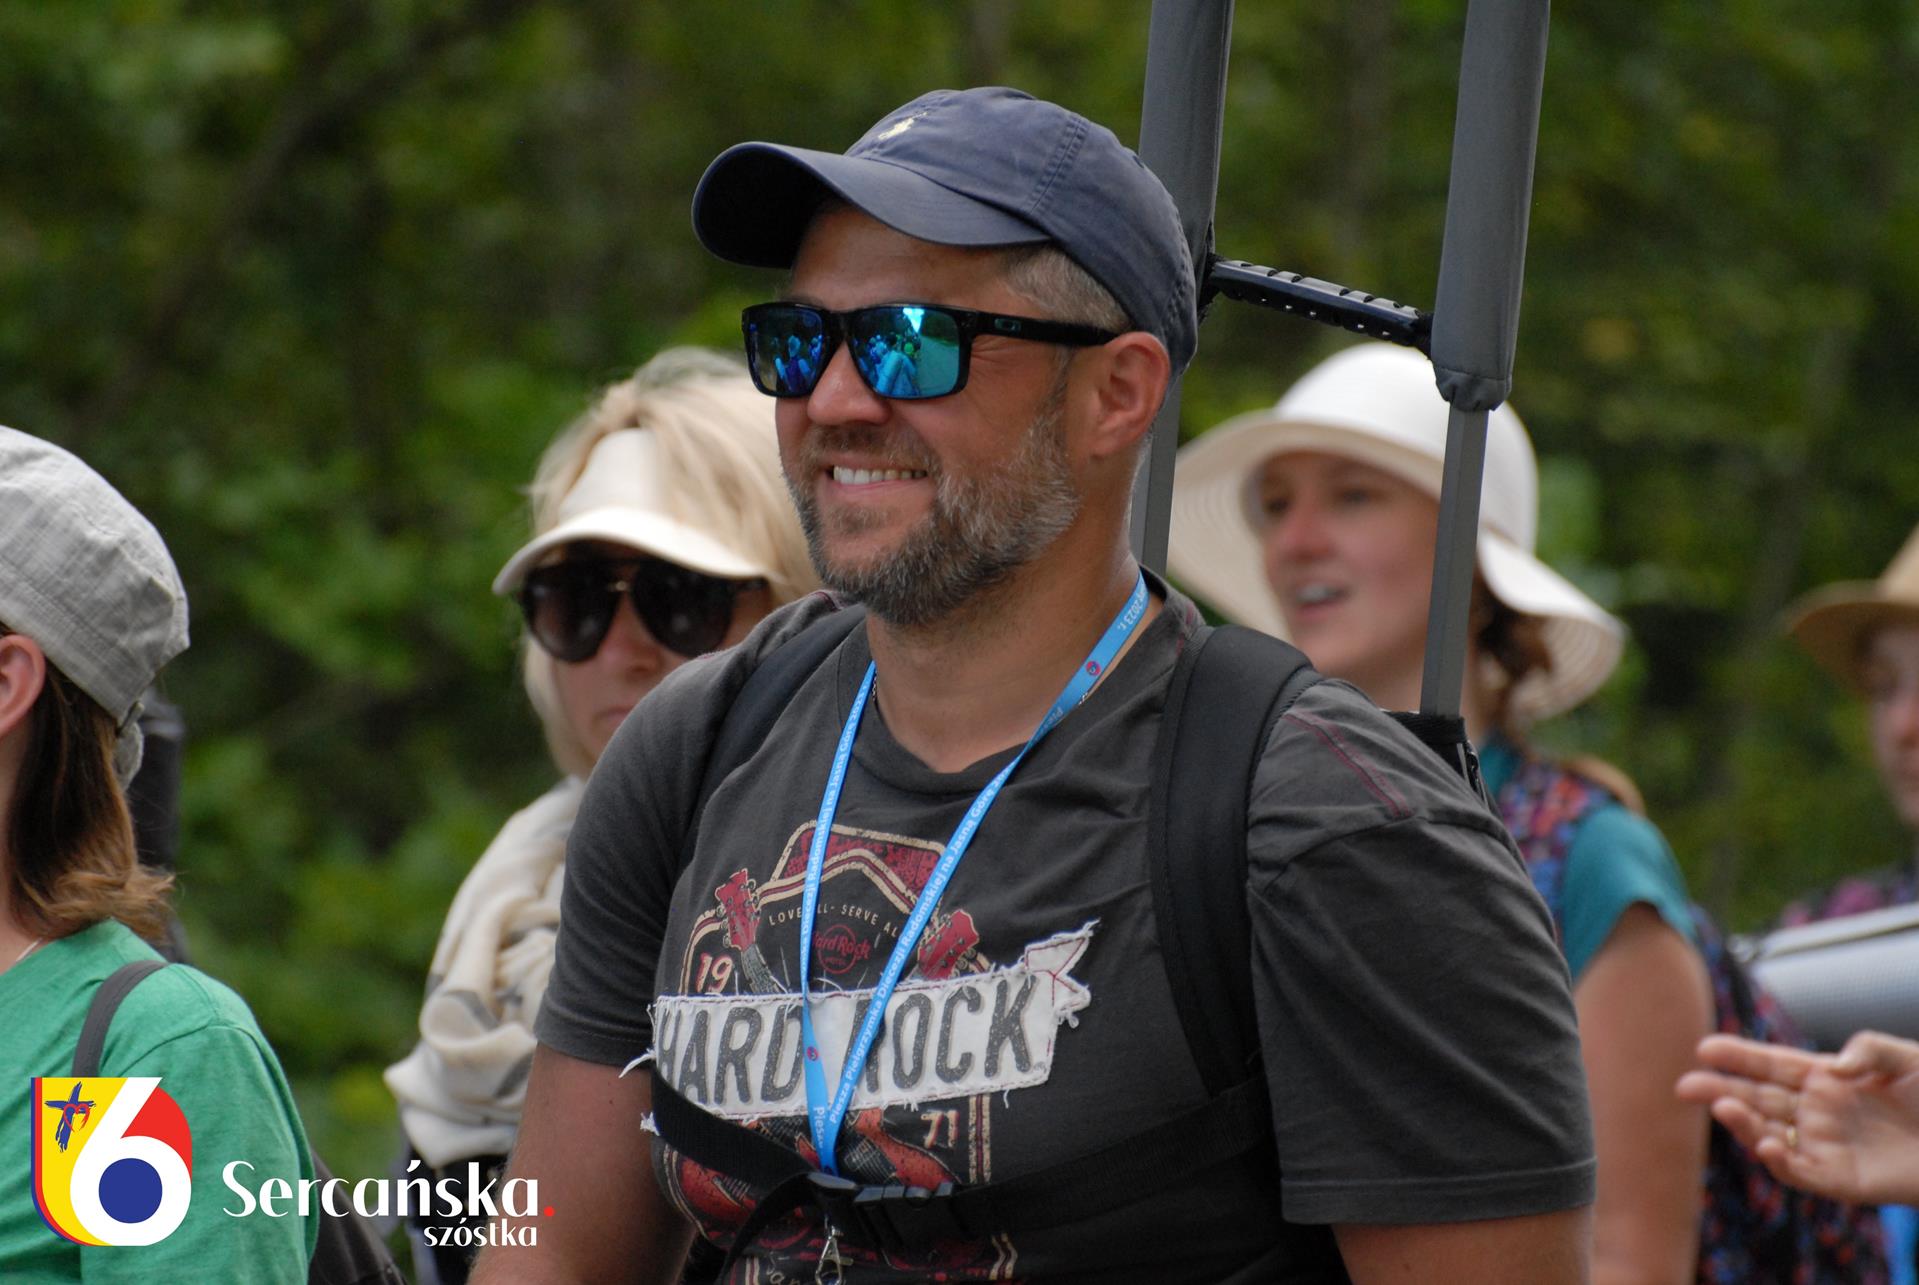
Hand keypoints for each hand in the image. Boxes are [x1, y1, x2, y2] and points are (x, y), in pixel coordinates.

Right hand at [1675, 1030, 1918, 1204]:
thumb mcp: (1908, 1058)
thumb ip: (1869, 1049)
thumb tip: (1832, 1069)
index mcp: (1826, 1079)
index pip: (1771, 1065)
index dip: (1738, 1056)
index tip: (1705, 1047)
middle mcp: (1816, 1112)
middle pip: (1757, 1100)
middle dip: (1719, 1091)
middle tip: (1686, 1085)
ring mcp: (1824, 1146)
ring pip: (1769, 1135)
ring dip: (1742, 1124)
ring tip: (1722, 1108)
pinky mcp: (1839, 1180)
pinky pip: (1800, 1173)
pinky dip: (1780, 1163)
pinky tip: (1768, 1146)